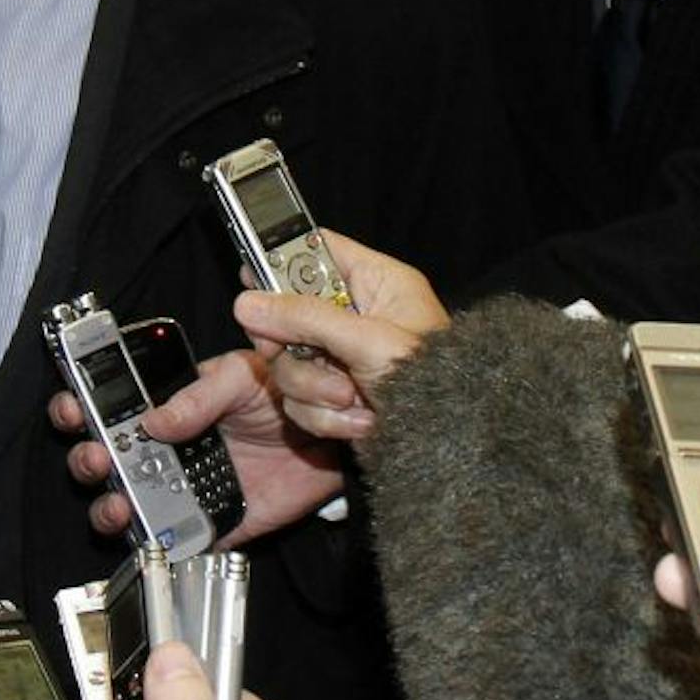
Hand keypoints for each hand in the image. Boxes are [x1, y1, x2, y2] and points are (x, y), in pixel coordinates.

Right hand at [52, 350, 343, 546]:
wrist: (330, 439)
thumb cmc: (283, 396)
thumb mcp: (241, 377)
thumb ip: (199, 395)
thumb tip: (154, 420)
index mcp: (166, 406)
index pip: (109, 407)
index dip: (81, 408)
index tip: (72, 410)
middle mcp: (167, 449)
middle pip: (106, 459)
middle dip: (88, 459)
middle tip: (96, 456)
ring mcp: (184, 488)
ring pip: (127, 503)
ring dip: (110, 506)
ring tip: (117, 501)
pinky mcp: (210, 523)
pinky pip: (172, 540)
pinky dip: (157, 543)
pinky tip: (153, 535)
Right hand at [232, 229, 448, 440]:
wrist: (448, 449)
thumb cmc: (435, 385)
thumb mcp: (367, 341)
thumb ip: (306, 318)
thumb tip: (251, 303)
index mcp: (377, 284)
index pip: (319, 249)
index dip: (281, 258)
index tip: (251, 272)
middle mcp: (357, 317)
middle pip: (289, 312)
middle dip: (294, 343)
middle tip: (288, 350)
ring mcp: (342, 358)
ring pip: (288, 361)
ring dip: (313, 386)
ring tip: (351, 398)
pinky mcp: (334, 395)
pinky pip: (298, 398)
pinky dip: (323, 415)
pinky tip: (361, 419)